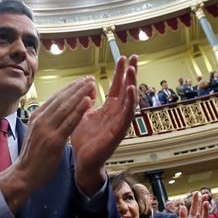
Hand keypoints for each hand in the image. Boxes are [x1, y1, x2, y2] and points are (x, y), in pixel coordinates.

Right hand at [0, 77, 96, 210]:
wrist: (24, 174)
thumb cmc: (33, 156)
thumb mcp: (38, 133)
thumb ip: (47, 121)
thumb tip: (58, 111)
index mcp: (37, 117)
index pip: (55, 98)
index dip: (69, 88)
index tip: (81, 81)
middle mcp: (40, 119)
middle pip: (61, 99)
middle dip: (77, 87)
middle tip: (89, 78)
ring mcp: (47, 129)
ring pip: (66, 107)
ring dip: (80, 94)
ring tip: (91, 85)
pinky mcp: (54, 140)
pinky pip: (69, 122)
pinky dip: (79, 110)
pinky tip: (88, 102)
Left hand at [70, 55, 137, 192]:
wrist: (83, 160)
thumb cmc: (84, 139)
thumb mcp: (83, 114)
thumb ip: (87, 101)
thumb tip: (89, 87)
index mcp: (109, 108)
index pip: (117, 86)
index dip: (120, 72)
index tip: (123, 57)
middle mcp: (117, 113)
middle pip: (126, 89)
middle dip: (130, 73)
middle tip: (134, 56)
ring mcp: (119, 122)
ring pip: (129, 100)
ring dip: (132, 84)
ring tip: (132, 69)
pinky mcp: (118, 132)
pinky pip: (127, 115)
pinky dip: (130, 102)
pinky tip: (131, 90)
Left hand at [176, 192, 206, 217]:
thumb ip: (182, 216)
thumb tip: (183, 206)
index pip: (194, 208)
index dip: (195, 201)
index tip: (196, 192)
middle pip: (200, 211)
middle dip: (202, 203)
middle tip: (205, 194)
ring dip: (204, 210)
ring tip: (206, 202)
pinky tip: (198, 214)